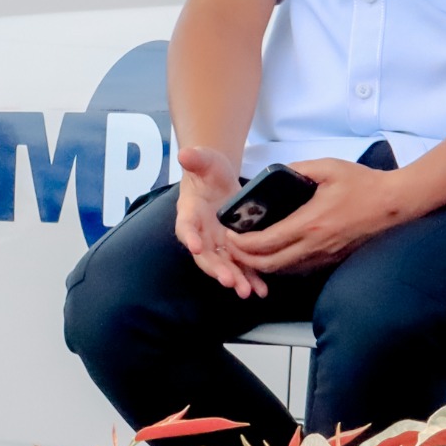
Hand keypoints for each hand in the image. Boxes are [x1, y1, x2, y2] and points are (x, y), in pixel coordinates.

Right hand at [171, 145, 267, 298]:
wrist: (218, 181)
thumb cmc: (208, 170)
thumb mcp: (205, 160)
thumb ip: (196, 158)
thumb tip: (185, 153)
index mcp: (190, 213)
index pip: (186, 226)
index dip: (189, 236)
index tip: (194, 246)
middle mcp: (201, 234)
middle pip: (205, 255)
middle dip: (217, 269)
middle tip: (229, 280)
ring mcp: (217, 244)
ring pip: (223, 265)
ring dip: (234, 279)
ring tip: (246, 292)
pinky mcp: (233, 249)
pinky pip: (240, 266)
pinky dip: (250, 279)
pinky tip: (261, 290)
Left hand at [225, 158, 414, 275]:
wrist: (393, 204)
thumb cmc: (362, 184)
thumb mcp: (327, 167)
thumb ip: (298, 169)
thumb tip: (277, 172)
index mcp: (309, 223)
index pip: (266, 243)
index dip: (242, 244)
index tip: (230, 235)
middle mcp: (314, 246)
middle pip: (269, 265)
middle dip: (244, 260)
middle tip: (232, 247)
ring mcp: (324, 257)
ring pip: (284, 271)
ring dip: (262, 265)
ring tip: (248, 252)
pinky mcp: (332, 260)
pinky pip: (299, 270)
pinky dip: (281, 266)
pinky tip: (275, 254)